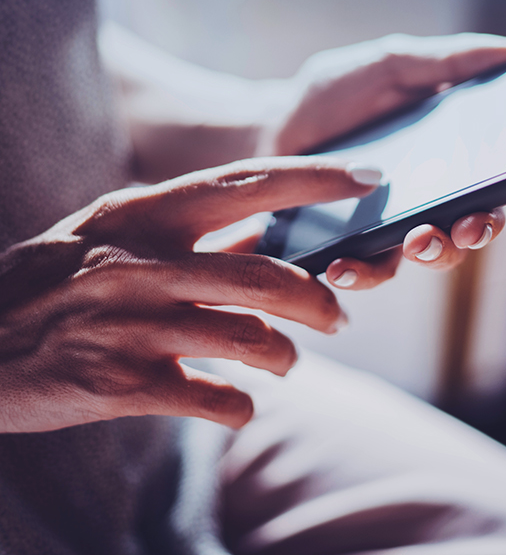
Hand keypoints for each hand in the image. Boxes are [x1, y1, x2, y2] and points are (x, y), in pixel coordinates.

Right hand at [0, 159, 378, 432]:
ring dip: (286, 357)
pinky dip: (241, 406)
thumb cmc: (58, 282)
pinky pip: (214, 399)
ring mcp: (130, 323)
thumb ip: (191, 232)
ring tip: (290, 363)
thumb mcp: (116, 235)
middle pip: (263, 275)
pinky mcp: (120, 384)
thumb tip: (270, 231)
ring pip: (249, 340)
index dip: (315, 179)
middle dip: (318, 298)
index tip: (370, 177)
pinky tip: (236, 403)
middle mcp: (141, 262)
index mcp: (144, 213)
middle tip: (341, 315)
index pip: (247, 183)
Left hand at [260, 33, 505, 287]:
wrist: (271, 126)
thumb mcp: (390, 66)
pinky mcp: (351, 248)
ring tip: (415, 241)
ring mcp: (390, 227)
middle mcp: (426, 199)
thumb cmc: (334, 94)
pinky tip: (344, 265)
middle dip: (474, 232)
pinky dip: (361, 272)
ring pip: (425, 255)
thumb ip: (448, 61)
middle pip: (468, 228)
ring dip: (429, 253)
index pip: (492, 183)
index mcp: (447, 157)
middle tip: (465, 224)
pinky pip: (367, 270)